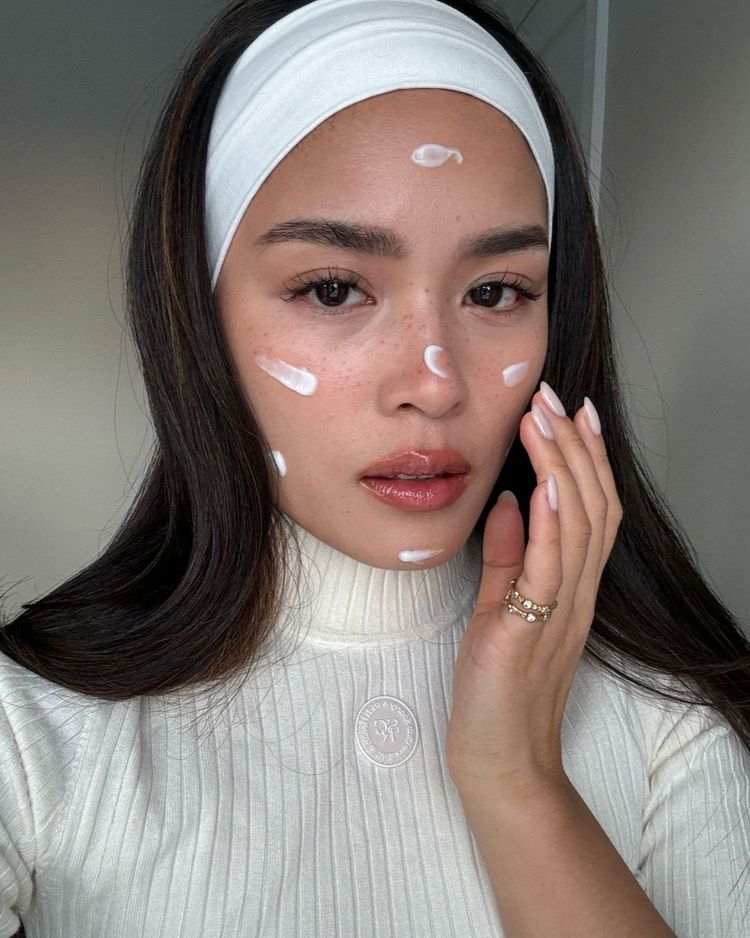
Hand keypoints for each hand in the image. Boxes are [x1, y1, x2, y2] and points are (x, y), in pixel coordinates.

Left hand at [446, 385, 622, 798]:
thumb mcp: (503, 609)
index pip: (592, 509)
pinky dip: (555, 521)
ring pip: (580, 524)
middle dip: (575, 445)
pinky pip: (553, 566)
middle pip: (594, 505)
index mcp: (572, 587)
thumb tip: (508, 504)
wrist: (500, 758)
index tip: (572, 412)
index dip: (586, 457)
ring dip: (564, 466)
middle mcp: (578, 593)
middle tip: (554, 396)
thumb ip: (508, 559)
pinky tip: (550, 483)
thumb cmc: (497, 688)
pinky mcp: (534, 628)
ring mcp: (562, 610)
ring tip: (545, 417)